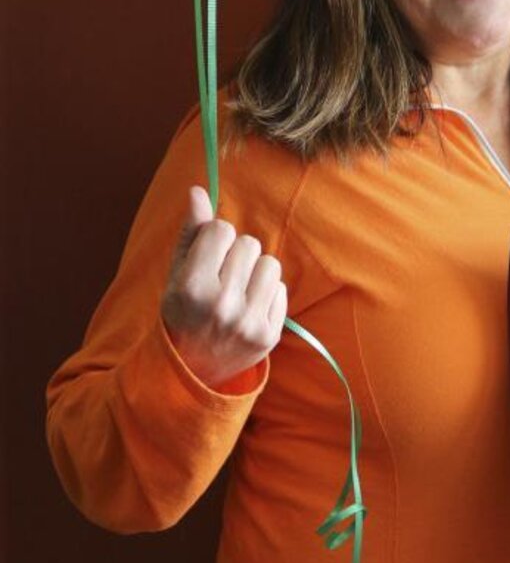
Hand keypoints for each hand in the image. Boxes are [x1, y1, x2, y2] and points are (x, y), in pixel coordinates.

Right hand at [161, 186, 286, 389]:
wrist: (191, 372)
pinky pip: (281, 289)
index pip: (221, 229)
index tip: (207, 257)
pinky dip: (267, 294)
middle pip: (249, 243)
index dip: (214, 239)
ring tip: (237, 291)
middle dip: (236, 254)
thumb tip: (198, 190)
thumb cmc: (182, 312)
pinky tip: (248, 308)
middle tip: (221, 278)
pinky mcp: (269, 335)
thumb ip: (190, 232)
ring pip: (270, 264)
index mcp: (192, 287)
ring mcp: (248, 322)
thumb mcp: (176, 273)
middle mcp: (222, 306)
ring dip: (255, 272)